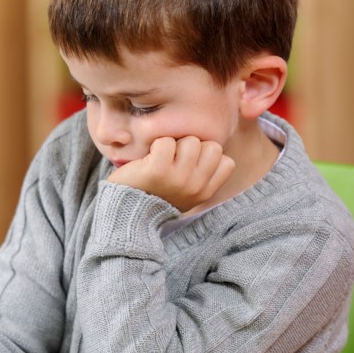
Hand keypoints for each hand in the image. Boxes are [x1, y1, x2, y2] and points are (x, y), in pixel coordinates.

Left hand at [107, 136, 234, 212]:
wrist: (126, 212)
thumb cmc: (157, 195)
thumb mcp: (187, 193)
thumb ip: (202, 175)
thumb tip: (210, 146)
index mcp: (205, 193)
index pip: (227, 162)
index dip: (208, 156)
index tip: (191, 164)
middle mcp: (195, 187)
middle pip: (212, 146)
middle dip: (193, 147)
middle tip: (174, 159)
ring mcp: (178, 178)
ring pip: (191, 141)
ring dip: (174, 144)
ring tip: (161, 159)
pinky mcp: (157, 170)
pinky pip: (166, 141)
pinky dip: (156, 145)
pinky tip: (150, 158)